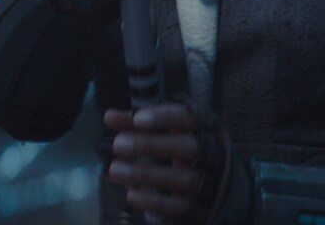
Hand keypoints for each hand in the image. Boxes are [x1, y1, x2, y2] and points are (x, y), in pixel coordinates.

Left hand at [104, 102, 226, 222]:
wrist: (214, 186)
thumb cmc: (179, 148)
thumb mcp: (163, 130)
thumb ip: (136, 123)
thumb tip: (110, 116)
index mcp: (203, 127)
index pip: (188, 117)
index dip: (164, 117)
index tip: (137, 119)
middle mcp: (211, 154)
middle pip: (188, 148)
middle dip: (152, 145)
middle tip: (118, 144)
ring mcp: (207, 182)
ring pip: (183, 179)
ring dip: (146, 174)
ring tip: (115, 169)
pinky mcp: (200, 208)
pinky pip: (179, 207)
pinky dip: (154, 201)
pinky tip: (131, 195)